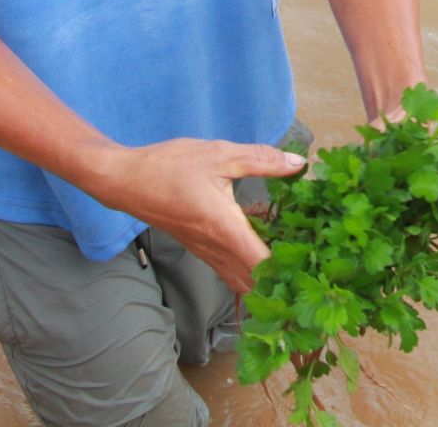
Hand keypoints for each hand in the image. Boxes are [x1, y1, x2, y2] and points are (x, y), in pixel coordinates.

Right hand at [90, 138, 306, 294]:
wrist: (124, 180)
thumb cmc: (169, 167)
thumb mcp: (220, 155)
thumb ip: (262, 160)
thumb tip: (299, 163)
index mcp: (225, 229)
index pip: (263, 266)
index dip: (289, 272)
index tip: (312, 268)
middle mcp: (216, 248)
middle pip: (254, 283)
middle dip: (281, 282)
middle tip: (309, 270)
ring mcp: (204, 252)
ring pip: (240, 279)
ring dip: (264, 278)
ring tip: (293, 266)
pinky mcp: (197, 247)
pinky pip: (227, 269)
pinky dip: (248, 269)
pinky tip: (263, 251)